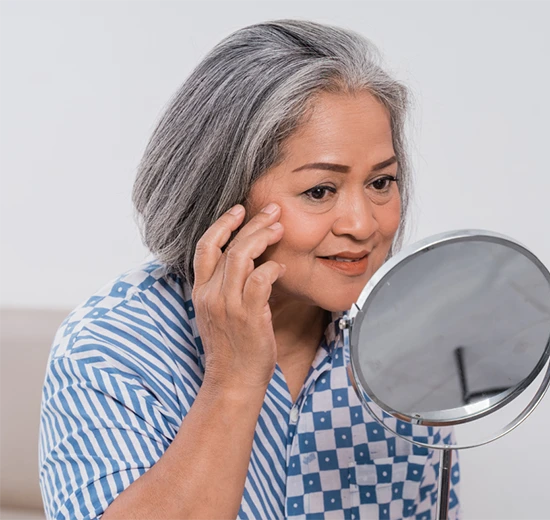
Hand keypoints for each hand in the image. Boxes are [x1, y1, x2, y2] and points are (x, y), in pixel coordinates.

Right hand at [192, 203, 284, 391]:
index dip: (221, 224)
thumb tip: (245, 261)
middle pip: (228, 246)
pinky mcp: (248, 316)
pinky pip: (260, 280)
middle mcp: (211, 295)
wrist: (232, 381)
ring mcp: (229, 305)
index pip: (205, 247)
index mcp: (201, 292)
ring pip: (242, 257)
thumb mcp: (217, 314)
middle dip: (252, 223)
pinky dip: (273, 268)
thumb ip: (224, 287)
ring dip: (263, 237)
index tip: (238, 210)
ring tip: (279, 228)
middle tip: (272, 211)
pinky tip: (282, 267)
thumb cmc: (231, 347)